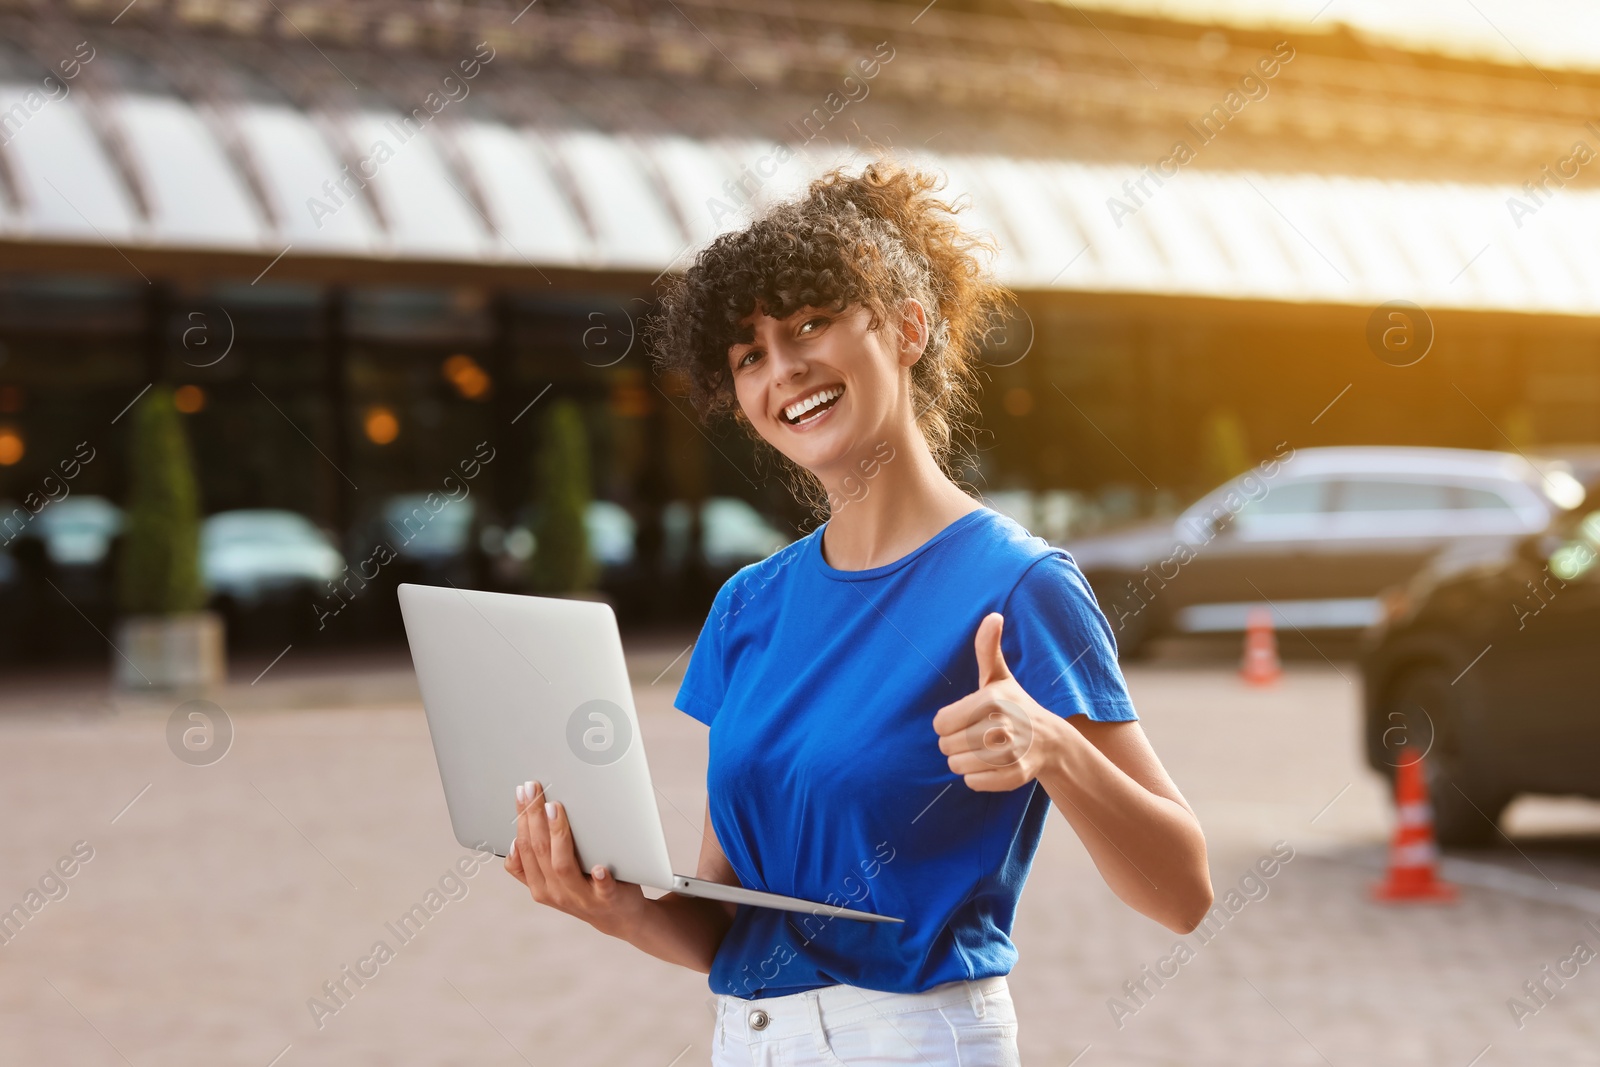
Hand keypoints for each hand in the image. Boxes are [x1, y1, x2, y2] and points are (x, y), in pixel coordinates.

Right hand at [505, 780, 645, 936]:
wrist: (618, 916)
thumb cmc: (584, 888)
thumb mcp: (552, 880)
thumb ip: (532, 865)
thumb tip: (514, 840)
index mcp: (539, 886)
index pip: (522, 849)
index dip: (520, 819)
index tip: (522, 793)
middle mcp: (555, 892)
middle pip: (539, 850)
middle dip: (533, 816)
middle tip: (534, 788)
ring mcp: (581, 897)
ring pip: (562, 865)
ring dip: (557, 835)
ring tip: (555, 809)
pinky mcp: (607, 899)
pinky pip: (602, 889)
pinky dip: (600, 878)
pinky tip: (600, 867)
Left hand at [933, 613, 1063, 791]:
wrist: (1050, 740)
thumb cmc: (1014, 704)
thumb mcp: (999, 676)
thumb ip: (987, 648)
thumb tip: (993, 615)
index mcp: (991, 700)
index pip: (940, 723)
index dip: (947, 724)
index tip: (964, 720)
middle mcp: (1002, 726)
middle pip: (947, 746)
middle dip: (955, 744)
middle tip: (974, 736)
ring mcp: (1011, 753)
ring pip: (958, 767)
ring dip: (964, 761)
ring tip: (981, 750)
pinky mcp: (1015, 776)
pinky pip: (973, 782)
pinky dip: (977, 777)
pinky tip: (991, 765)